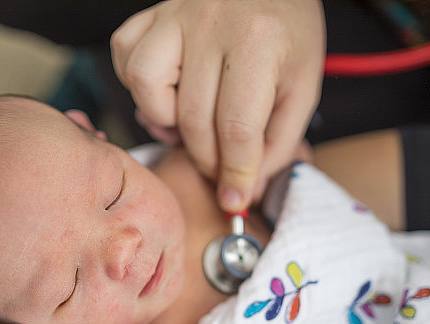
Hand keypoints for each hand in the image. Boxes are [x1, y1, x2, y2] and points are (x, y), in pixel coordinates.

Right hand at [111, 0, 324, 211]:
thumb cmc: (287, 29)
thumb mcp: (303, 83)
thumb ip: (279, 140)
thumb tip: (245, 188)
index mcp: (259, 41)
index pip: (238, 127)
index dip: (236, 173)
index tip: (236, 199)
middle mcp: (210, 24)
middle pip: (194, 120)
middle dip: (209, 158)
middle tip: (222, 165)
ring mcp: (174, 16)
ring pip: (147, 88)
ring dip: (167, 120)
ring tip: (190, 120)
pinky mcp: (151, 15)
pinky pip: (126, 58)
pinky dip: (141, 86)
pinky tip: (167, 90)